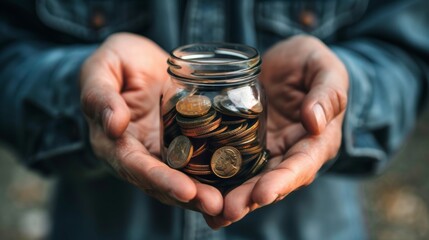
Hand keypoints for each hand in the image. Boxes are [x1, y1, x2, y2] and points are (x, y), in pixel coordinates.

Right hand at [80, 33, 222, 215]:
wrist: (137, 62)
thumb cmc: (115, 62)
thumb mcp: (100, 70)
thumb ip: (100, 95)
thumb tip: (113, 125)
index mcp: (114, 141)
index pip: (135, 165)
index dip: (159, 179)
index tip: (185, 190)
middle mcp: (138, 154)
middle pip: (161, 182)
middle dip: (189, 196)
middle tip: (216, 205)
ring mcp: (161, 151)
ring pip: (181, 179)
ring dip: (203, 193)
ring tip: (229, 203)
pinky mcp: (181, 143)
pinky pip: (196, 162)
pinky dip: (212, 175)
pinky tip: (234, 183)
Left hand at [205, 35, 347, 227]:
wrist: (286, 62)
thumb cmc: (311, 63)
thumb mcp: (325, 69)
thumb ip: (327, 93)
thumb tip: (315, 121)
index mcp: (317, 141)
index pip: (302, 165)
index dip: (284, 181)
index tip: (264, 194)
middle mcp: (291, 152)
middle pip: (273, 180)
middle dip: (251, 197)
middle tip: (228, 211)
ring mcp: (267, 150)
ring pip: (251, 178)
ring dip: (233, 196)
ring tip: (211, 213)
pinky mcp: (245, 143)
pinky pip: (233, 161)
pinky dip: (219, 178)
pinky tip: (199, 190)